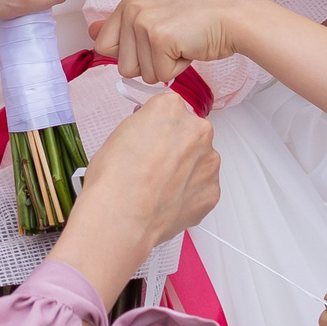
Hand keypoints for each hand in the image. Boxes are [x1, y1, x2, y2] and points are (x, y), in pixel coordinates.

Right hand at [60, 91, 221, 266]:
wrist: (121, 217)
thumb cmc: (114, 178)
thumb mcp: (120, 134)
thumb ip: (145, 127)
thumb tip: (151, 134)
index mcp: (171, 109)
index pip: (171, 109)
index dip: (158, 127)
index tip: (152, 137)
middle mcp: (197, 130)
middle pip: (190, 133)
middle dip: (176, 147)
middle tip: (154, 166)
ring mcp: (209, 162)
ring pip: (199, 161)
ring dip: (185, 170)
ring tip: (159, 188)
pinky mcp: (212, 191)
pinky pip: (202, 187)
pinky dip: (188, 194)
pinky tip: (167, 202)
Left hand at [92, 0, 256, 85]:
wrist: (229, 19)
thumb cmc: (194, 23)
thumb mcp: (153, 19)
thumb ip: (120, 28)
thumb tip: (89, 32)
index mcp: (126, 5)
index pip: (103, 48)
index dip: (131, 55)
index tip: (152, 42)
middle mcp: (131, 10)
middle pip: (122, 67)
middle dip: (149, 65)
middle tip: (170, 44)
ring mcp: (144, 23)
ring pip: (141, 74)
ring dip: (164, 68)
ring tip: (179, 45)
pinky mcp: (160, 38)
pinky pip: (161, 75)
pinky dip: (178, 69)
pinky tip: (188, 48)